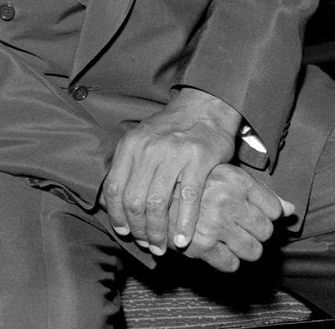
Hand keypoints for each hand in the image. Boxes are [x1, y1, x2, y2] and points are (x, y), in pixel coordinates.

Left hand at [101, 88, 240, 254]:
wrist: (202, 109)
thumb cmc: (170, 130)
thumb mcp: (141, 140)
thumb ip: (129, 165)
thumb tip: (112, 200)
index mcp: (129, 145)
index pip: (114, 187)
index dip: (116, 214)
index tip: (122, 230)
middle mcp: (147, 149)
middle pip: (134, 200)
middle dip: (138, 229)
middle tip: (146, 244)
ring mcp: (172, 154)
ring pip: (157, 203)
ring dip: (159, 232)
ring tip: (162, 247)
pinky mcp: (198, 160)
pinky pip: (188, 199)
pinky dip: (184, 224)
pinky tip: (183, 240)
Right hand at [177, 163, 292, 271]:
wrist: (148, 190)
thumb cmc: (188, 181)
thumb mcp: (222, 174)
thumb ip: (258, 192)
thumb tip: (291, 209)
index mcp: (233, 177)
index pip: (274, 208)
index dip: (264, 214)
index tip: (248, 212)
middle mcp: (226, 198)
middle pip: (265, 231)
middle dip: (254, 232)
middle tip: (235, 225)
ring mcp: (214, 222)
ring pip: (253, 251)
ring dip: (242, 248)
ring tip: (225, 236)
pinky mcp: (200, 244)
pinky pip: (231, 264)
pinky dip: (226, 260)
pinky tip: (213, 246)